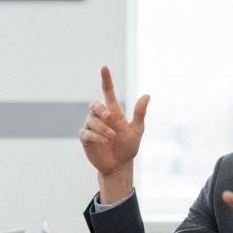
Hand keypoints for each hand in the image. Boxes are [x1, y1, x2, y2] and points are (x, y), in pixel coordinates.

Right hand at [78, 65, 149, 199]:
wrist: (119, 166)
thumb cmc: (128, 147)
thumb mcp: (137, 130)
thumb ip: (139, 113)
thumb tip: (147, 95)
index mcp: (113, 112)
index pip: (107, 92)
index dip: (106, 79)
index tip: (104, 67)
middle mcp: (101, 117)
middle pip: (94, 104)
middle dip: (100, 108)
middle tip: (109, 116)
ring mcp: (92, 127)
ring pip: (91, 119)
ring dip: (102, 127)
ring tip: (112, 137)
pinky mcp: (86, 138)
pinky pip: (86, 132)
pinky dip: (95, 135)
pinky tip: (105, 141)